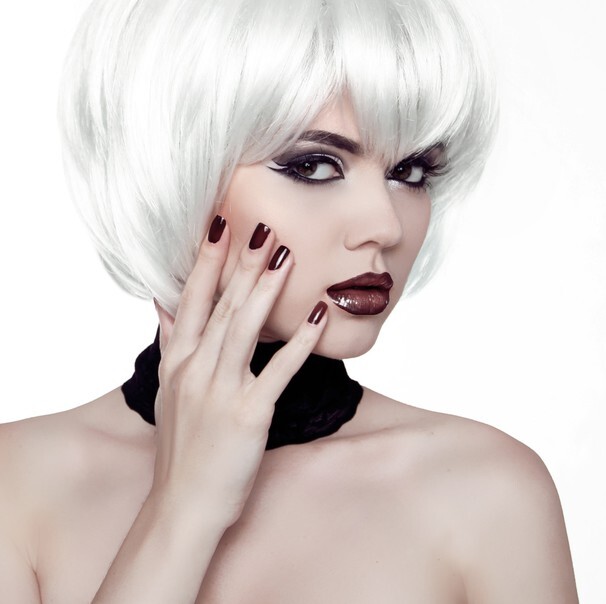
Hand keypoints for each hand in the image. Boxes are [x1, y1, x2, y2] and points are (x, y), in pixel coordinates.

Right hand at [150, 217, 327, 528]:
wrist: (182, 504)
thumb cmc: (181, 446)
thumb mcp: (167, 390)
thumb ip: (170, 342)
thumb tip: (164, 303)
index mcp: (177, 361)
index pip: (192, 299)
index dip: (206, 261)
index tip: (220, 225)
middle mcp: (195, 369)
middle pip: (223, 306)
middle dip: (243, 264)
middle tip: (264, 227)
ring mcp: (220, 391)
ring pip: (244, 329)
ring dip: (266, 290)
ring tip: (286, 256)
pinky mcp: (248, 414)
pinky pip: (278, 371)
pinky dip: (299, 342)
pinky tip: (317, 316)